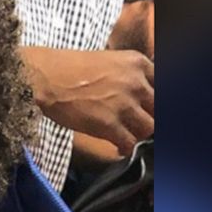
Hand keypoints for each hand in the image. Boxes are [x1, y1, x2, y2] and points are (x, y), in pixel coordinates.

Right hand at [21, 46, 153, 155]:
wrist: (44, 76)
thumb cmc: (69, 69)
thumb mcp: (109, 62)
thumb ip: (129, 76)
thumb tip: (138, 95)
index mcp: (138, 63)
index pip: (167, 85)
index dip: (162, 102)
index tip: (156, 111)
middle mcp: (136, 82)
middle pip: (161, 109)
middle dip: (154, 120)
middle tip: (146, 130)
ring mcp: (124, 104)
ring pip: (149, 129)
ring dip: (141, 137)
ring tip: (131, 139)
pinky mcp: (109, 124)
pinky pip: (130, 144)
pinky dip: (127, 149)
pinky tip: (119, 148)